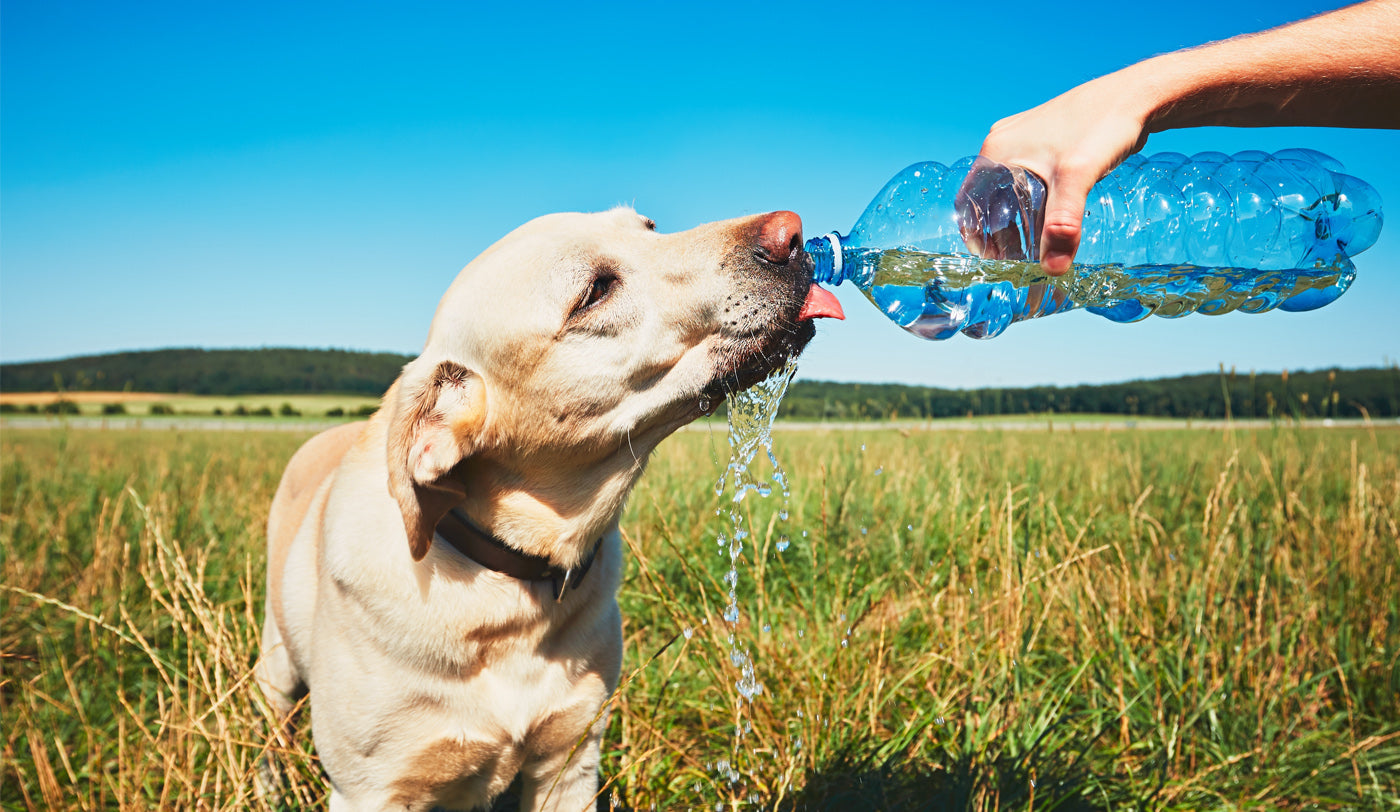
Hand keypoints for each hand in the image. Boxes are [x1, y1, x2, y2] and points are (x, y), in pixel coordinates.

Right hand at [976, 72, 1150, 274]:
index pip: (969, 202)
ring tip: (1033, 243)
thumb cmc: (1102, 126)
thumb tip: (1053, 270)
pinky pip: (1026, 178)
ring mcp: (1023, 139)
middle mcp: (1004, 142)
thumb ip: (1063, 225)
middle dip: (998, 231)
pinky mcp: (1043, 140)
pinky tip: (1050, 215)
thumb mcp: (1078, 179)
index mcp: (997, 150)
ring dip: (1016, 217)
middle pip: (988, 198)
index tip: (991, 260)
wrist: (1135, 95)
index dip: (975, 234)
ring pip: (1008, 189)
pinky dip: (1032, 201)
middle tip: (1016, 258)